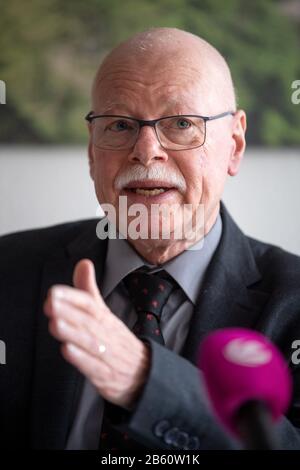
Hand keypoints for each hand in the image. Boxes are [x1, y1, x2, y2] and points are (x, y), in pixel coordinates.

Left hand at [44, 259, 149, 408]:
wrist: (144, 373)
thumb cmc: (117, 341)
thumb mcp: (105, 314)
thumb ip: (89, 290)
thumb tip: (83, 263)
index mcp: (105, 318)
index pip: (90, 304)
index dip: (72, 297)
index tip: (54, 292)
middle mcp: (107, 334)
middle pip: (88, 321)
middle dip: (69, 312)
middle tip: (51, 304)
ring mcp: (107, 355)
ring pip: (89, 342)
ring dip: (72, 333)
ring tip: (55, 324)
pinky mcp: (106, 375)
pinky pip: (95, 367)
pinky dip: (82, 359)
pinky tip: (68, 351)